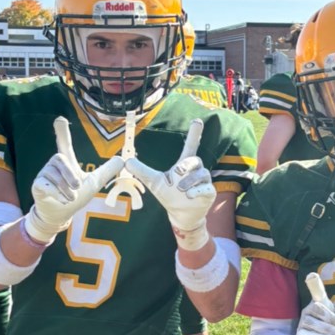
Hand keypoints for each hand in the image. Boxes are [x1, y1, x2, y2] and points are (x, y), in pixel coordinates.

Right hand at [24, 117, 124, 242]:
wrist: (61, 213)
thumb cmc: (76, 195)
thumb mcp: (94, 183)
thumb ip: (107, 171)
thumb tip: (123, 159)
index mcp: (68, 162)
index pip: (64, 143)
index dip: (62, 132)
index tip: (60, 119)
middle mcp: (54, 165)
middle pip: (61, 159)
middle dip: (70, 174)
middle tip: (78, 187)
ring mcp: (44, 174)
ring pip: (55, 176)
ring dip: (67, 190)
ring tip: (71, 198)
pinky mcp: (37, 185)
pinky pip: (46, 185)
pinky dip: (57, 194)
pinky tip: (62, 199)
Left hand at [124, 119, 215, 249]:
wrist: (180, 214)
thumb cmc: (169, 195)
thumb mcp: (154, 182)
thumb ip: (142, 171)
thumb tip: (126, 160)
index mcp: (184, 165)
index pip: (191, 146)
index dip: (194, 133)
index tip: (197, 121)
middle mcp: (195, 171)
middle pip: (195, 159)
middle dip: (186, 165)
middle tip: (177, 172)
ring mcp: (203, 182)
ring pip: (201, 174)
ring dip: (189, 181)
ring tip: (181, 190)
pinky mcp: (209, 192)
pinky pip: (206, 188)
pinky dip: (197, 191)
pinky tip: (189, 196)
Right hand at [295, 272, 334, 334]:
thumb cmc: (334, 328)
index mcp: (320, 302)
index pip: (317, 290)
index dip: (314, 283)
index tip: (312, 275)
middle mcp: (309, 310)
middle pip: (319, 308)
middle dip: (333, 318)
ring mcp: (304, 322)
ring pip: (315, 323)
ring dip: (330, 330)